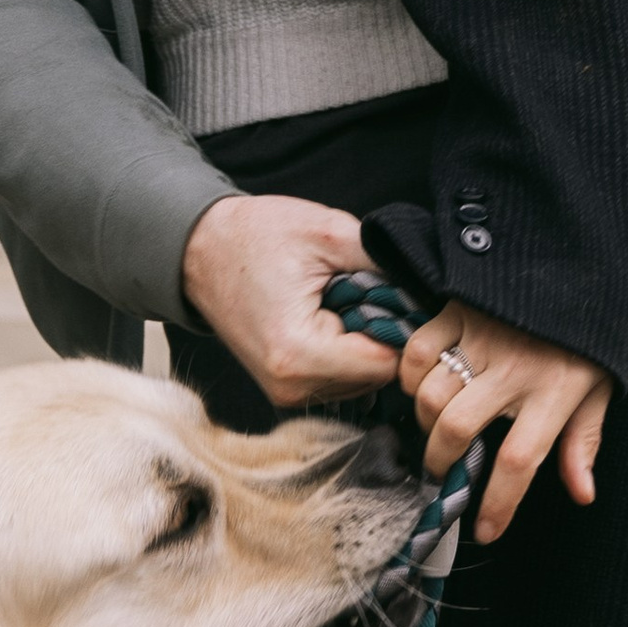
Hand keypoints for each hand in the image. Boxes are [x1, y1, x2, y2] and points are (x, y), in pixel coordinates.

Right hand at [179, 193, 392, 408]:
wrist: (199, 249)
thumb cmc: (254, 236)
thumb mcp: (327, 232)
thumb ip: (383, 261)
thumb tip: (428, 283)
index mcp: (300, 354)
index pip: (389, 364)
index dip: (402, 328)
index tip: (394, 296)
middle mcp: (291, 388)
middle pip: (377, 377)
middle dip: (381, 334)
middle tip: (362, 291)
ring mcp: (285, 394)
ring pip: (360, 381)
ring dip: (363, 343)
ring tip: (341, 302)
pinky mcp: (284, 389)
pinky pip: (339, 378)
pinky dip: (345, 350)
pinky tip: (330, 317)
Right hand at [398, 301, 611, 542]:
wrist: (576, 262)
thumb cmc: (586, 337)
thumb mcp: (599, 388)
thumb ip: (584, 441)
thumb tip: (582, 493)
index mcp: (556, 392)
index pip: (520, 461)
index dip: (497, 503)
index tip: (483, 529)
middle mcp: (515, 369)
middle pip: (458, 429)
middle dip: (442, 461)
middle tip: (443, 470)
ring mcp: (482, 336)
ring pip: (431, 394)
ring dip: (425, 420)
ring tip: (436, 427)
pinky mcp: (457, 309)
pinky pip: (417, 352)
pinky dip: (411, 376)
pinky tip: (424, 386)